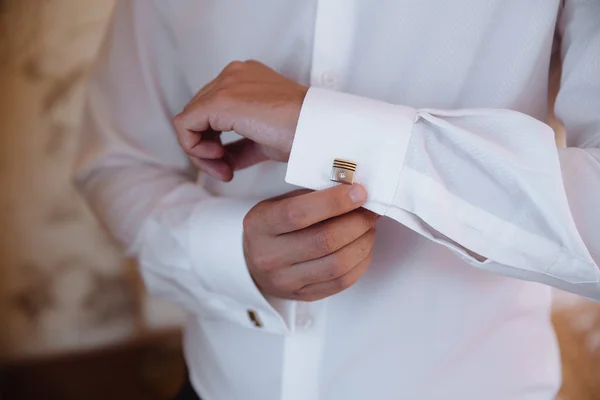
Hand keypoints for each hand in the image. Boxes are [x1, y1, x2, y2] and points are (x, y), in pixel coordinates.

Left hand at [173, 60, 307, 180]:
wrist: (317, 131)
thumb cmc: (303, 134)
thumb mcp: (265, 141)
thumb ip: (241, 146)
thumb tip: (225, 160)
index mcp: (248, 79)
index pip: (214, 112)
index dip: (215, 143)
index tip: (229, 168)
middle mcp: (234, 75)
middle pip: (200, 116)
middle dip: (207, 150)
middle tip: (225, 172)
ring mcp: (226, 84)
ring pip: (190, 121)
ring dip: (201, 153)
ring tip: (223, 169)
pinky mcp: (218, 100)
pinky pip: (185, 125)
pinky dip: (195, 149)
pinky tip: (218, 160)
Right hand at [243, 184, 377, 301]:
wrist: (255, 264)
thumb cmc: (274, 227)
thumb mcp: (279, 204)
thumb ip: (311, 196)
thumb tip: (353, 190)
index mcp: (260, 225)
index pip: (299, 214)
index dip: (334, 202)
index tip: (359, 192)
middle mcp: (270, 256)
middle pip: (324, 240)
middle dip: (357, 222)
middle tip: (371, 210)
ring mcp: (286, 280)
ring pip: (337, 264)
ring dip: (363, 242)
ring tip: (369, 228)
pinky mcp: (304, 296)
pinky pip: (342, 282)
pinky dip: (361, 262)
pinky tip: (363, 247)